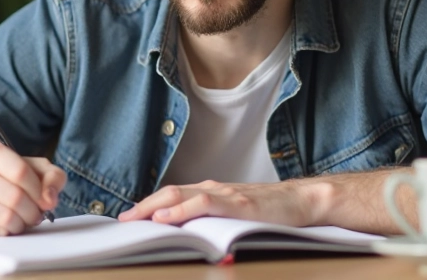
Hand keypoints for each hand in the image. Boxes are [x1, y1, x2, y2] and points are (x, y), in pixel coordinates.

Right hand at [0, 141, 66, 235]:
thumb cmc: (8, 177)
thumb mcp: (36, 168)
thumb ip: (52, 177)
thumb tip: (49, 199)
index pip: (20, 172)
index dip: (39, 191)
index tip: (45, 200)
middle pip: (15, 197)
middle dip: (34, 211)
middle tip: (37, 214)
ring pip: (6, 217)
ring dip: (23, 223)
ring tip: (24, 219)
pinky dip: (9, 231)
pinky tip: (8, 224)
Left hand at [117, 179, 318, 226]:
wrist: (302, 202)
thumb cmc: (272, 212)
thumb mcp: (237, 216)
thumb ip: (214, 221)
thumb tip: (191, 236)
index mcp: (213, 192)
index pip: (175, 195)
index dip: (150, 205)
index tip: (131, 217)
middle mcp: (215, 189)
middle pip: (171, 192)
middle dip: (145, 206)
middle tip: (124, 220)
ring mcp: (226, 195)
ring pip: (182, 194)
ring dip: (156, 206)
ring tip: (136, 218)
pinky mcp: (238, 205)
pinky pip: (203, 204)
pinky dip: (181, 209)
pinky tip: (167, 217)